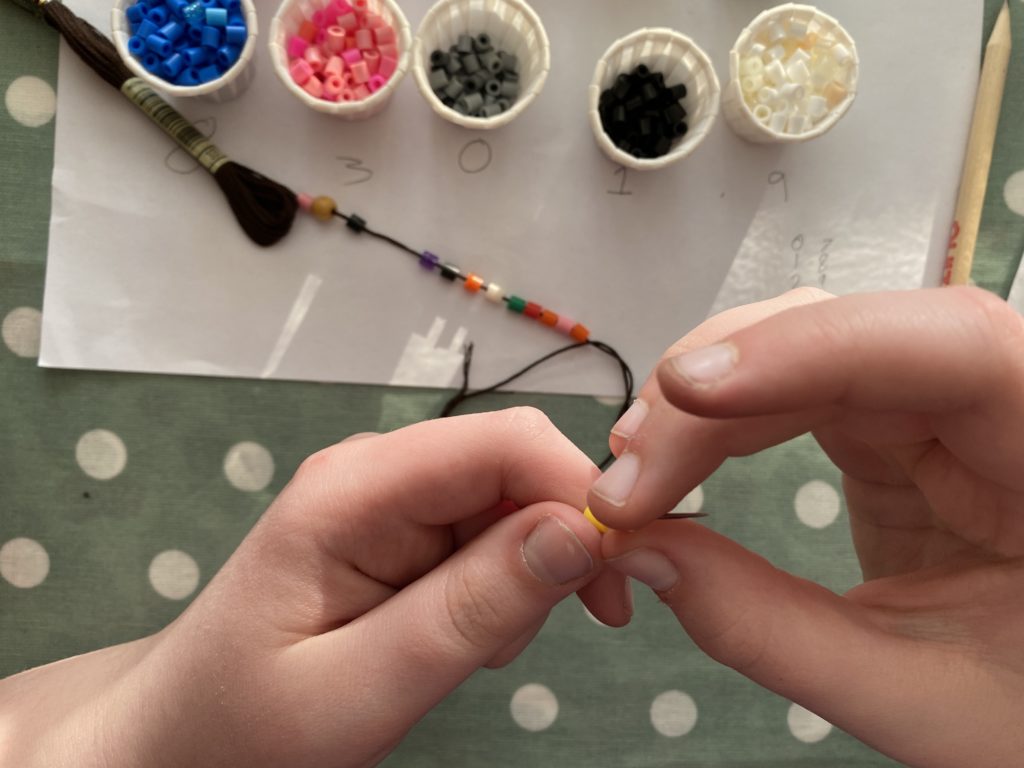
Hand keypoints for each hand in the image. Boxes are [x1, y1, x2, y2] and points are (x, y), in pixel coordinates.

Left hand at [1, 408, 621, 767]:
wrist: (180, 734)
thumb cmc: (246, 721)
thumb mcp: (359, 688)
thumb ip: (469, 611)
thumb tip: (580, 533)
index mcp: (354, 490)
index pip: (502, 442)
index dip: (578, 489)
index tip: (618, 575)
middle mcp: (379, 473)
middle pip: (517, 471)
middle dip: (551, 550)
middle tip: (512, 643)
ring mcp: (392, 500)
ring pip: (514, 509)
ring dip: (521, 584)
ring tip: (464, 655)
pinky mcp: (404, 531)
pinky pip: (489, 542)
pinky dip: (499, 594)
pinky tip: (454, 640)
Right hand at [587, 287, 1023, 767]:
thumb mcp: (916, 698)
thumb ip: (771, 629)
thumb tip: (636, 549)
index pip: (948, 347)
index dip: (810, 349)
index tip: (687, 391)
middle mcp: (1004, 405)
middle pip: (847, 338)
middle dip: (717, 395)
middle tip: (625, 480)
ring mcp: (943, 413)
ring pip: (806, 350)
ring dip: (703, 404)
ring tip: (632, 474)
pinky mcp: (895, 433)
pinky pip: (794, 393)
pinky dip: (719, 423)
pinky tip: (670, 460)